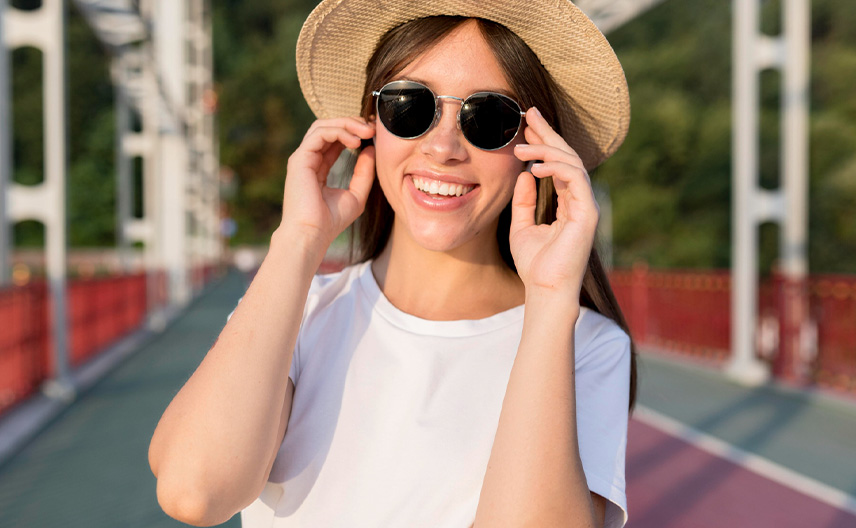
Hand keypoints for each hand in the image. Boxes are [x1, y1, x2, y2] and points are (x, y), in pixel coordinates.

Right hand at [280, 117, 375, 250]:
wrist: (313, 234)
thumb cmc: (331, 221)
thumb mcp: (356, 194)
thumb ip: (364, 172)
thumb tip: (371, 149)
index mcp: (319, 167)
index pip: (334, 140)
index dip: (353, 132)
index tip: (373, 134)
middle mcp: (309, 160)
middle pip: (328, 127)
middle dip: (351, 123)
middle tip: (372, 128)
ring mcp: (302, 158)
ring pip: (322, 126)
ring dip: (346, 124)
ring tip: (366, 132)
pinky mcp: (300, 159)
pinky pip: (319, 134)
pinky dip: (339, 132)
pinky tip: (355, 142)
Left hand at [509, 107, 598, 299]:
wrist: (545, 289)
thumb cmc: (535, 264)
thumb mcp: (521, 225)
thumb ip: (524, 200)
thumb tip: (525, 174)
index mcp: (567, 201)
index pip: (558, 163)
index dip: (543, 142)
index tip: (526, 125)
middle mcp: (580, 200)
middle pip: (567, 156)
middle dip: (548, 133)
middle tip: (529, 114)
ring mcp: (586, 205)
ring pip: (571, 163)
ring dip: (546, 149)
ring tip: (521, 145)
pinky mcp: (587, 213)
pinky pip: (575, 179)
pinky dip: (556, 167)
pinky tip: (536, 165)